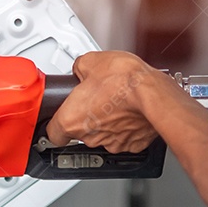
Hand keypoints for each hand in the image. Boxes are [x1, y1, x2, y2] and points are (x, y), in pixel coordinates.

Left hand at [46, 51, 160, 152]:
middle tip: (94, 99)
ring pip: (102, 135)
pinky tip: (128, 111)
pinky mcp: (131, 145)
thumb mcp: (90, 61)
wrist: (155, 94)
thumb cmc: (124, 80)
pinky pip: (123, 138)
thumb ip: (78, 69)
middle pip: (79, 133)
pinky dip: (125, 127)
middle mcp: (89, 136)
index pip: (52, 134)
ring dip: (105, 121)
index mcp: (71, 119)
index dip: (55, 125)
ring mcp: (111, 143)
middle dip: (85, 117)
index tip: (60, 119)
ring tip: (115, 102)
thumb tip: (81, 69)